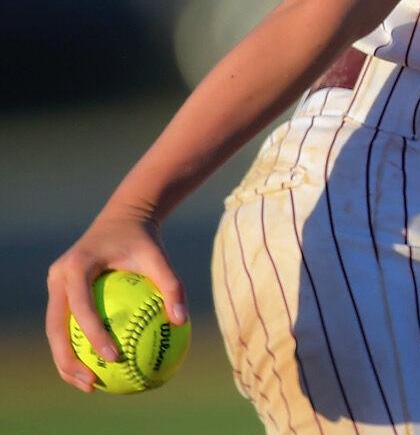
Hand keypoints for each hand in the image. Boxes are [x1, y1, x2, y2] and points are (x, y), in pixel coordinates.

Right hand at [45, 211, 186, 391]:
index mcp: (77, 266)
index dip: (95, 334)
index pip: (81, 306)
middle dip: (69, 360)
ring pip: (54, 331)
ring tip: (90, 385)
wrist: (123, 216)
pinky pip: (64, 325)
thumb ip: (171, 284)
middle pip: (55, 327)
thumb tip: (182, 320)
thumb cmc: (142, 238)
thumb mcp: (158, 256)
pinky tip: (96, 367)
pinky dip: (75, 347)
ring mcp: (55, 285)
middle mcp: (59, 276)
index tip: (114, 357)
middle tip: (92, 383)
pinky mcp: (59, 292)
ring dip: (67, 361)